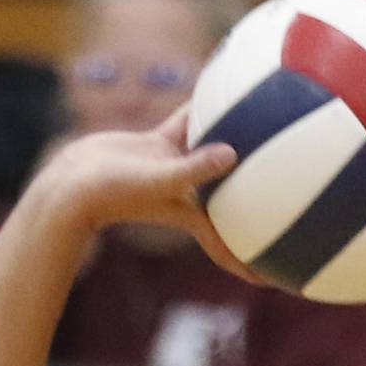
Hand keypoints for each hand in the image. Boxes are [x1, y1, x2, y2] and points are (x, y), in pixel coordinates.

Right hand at [37, 106, 261, 283]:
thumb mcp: (158, 181)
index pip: (230, 243)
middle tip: (292, 195)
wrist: (72, 181)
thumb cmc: (112, 191)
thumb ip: (195, 169)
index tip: (280, 276)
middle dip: (259, 202)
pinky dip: (206, 111)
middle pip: (233, 200)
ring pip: (216, 155)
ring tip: (270, 128)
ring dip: (238, 144)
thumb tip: (233, 154)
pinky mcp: (160, 145)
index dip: (253, 261)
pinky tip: (222, 88)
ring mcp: (175, 168)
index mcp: (193, 213)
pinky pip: (191, 125)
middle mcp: (189, 193)